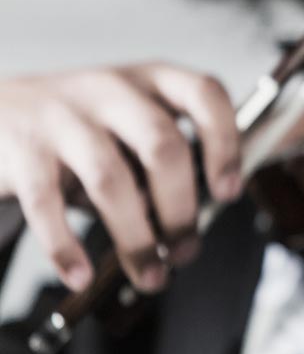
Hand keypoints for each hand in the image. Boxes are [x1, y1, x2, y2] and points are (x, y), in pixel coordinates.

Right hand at [0, 64, 241, 292]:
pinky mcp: (23, 150)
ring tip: (149, 274)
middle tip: (185, 250)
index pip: (205, 94)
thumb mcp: (132, 121)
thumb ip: (164, 159)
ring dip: (135, 237)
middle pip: (163, 146)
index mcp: (152, 79)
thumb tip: (192, 222)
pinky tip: (81, 274)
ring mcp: (64, 117)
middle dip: (181, 209)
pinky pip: (47, 203)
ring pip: (111, 179)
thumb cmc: (83, 124)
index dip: (225, 144)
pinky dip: (65, 246)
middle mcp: (112, 90)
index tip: (228, 192)